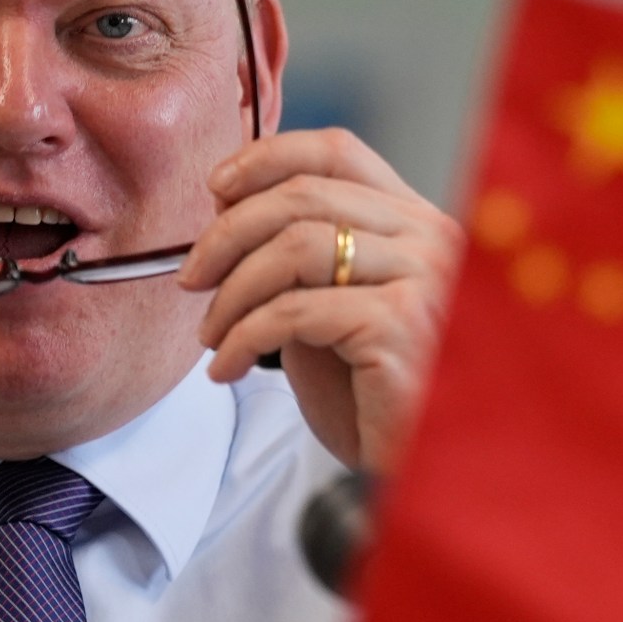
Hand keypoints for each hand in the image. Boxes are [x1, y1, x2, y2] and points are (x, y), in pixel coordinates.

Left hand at [181, 129, 460, 471]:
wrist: (421, 470)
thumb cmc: (376, 396)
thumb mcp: (335, 308)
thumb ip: (303, 258)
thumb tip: (226, 212)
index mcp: (418, 222)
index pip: (340, 151)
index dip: (267, 158)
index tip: (214, 189)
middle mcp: (430, 238)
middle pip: (305, 196)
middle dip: (228, 234)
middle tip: (192, 280)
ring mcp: (422, 278)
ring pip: (294, 248)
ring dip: (233, 291)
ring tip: (211, 336)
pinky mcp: (401, 325)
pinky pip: (295, 311)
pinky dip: (245, 337)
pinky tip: (229, 368)